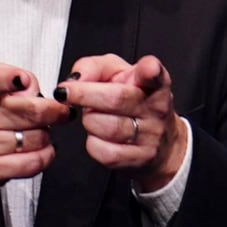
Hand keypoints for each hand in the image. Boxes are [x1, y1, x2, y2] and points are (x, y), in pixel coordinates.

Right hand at [0, 62, 70, 198]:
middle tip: (60, 111)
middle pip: (32, 111)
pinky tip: (42, 149)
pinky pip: (34, 162)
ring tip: (40, 131)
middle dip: (54, 110)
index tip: (24, 81)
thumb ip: (2, 76)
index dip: (13, 78)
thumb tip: (32, 86)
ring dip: (47, 133)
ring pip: (38, 136)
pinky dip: (46, 155)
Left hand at [60, 54, 186, 190]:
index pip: (155, 74)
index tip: (148, 69)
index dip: (151, 70)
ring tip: (92, 115)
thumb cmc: (131, 100)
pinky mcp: (140, 158)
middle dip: (83, 95)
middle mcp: (156, 108)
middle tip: (65, 93)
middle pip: (117, 99)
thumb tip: (75, 80)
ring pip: (107, 127)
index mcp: (154, 83)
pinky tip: (98, 136)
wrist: (160, 142)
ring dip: (89, 120)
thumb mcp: (116, 74)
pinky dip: (93, 143)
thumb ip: (94, 67)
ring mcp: (150, 136)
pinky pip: (105, 152)